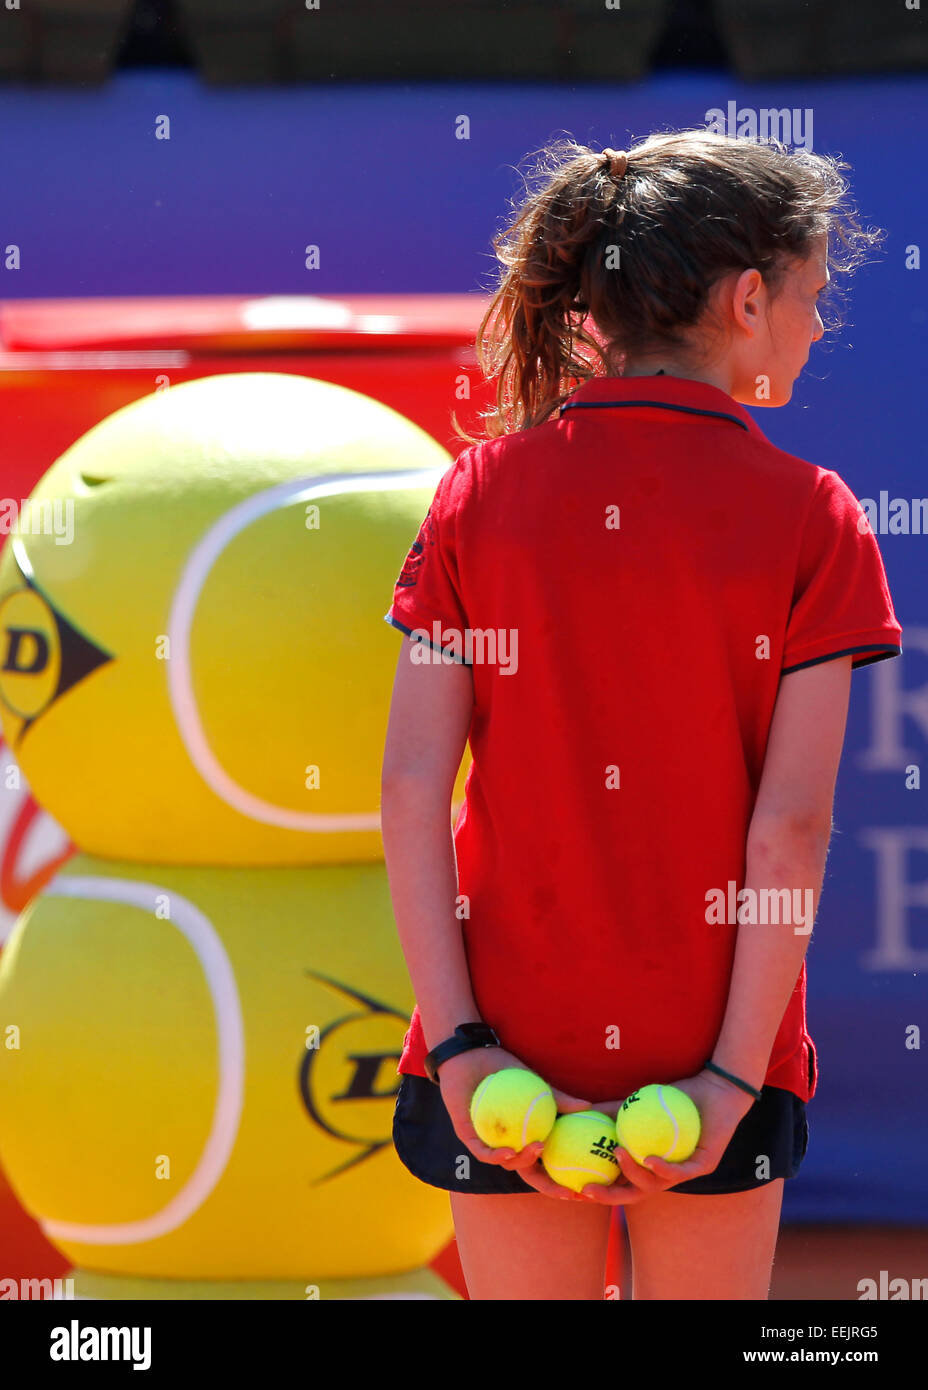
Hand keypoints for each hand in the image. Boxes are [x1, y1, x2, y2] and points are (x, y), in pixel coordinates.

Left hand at [437, 1048, 592, 1195]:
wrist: (471, 1054)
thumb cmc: (504, 1069)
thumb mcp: (535, 1083)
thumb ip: (557, 1098)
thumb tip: (588, 1107)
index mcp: (524, 1136)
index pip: (546, 1163)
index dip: (562, 1179)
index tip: (582, 1188)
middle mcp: (507, 1143)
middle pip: (529, 1173)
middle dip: (548, 1186)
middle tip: (567, 1188)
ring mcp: (487, 1142)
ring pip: (506, 1163)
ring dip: (522, 1161)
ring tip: (537, 1150)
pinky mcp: (467, 1136)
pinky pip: (482, 1151)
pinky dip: (496, 1154)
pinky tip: (509, 1151)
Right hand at [574, 1069, 756, 1205]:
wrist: (714, 1087)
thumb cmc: (676, 1096)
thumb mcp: (638, 1102)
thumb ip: (613, 1110)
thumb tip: (579, 1110)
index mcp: (649, 1165)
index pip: (619, 1182)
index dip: (597, 1188)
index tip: (570, 1184)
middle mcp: (665, 1173)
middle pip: (633, 1194)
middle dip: (609, 1196)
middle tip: (587, 1189)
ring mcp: (684, 1172)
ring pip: (654, 1185)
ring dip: (633, 1173)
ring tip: (617, 1155)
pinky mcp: (702, 1166)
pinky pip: (680, 1172)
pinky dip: (663, 1167)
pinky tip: (650, 1158)